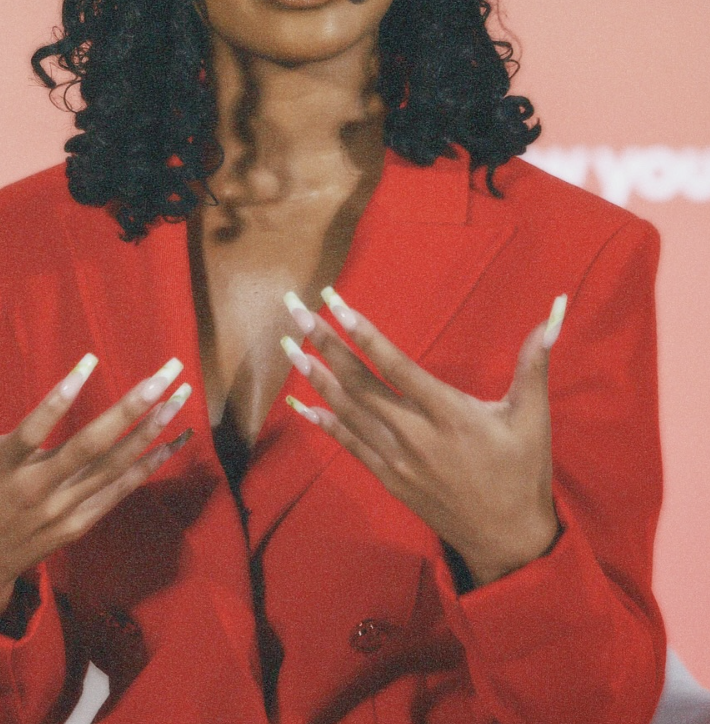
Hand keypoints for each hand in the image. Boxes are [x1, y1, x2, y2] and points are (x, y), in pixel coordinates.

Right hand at [0, 322, 192, 626]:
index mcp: (2, 464)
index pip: (34, 428)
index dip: (60, 397)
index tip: (89, 361)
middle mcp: (35, 489)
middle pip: (90, 447)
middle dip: (132, 408)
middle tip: (166, 374)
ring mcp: (61, 510)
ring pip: (114, 468)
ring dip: (152, 431)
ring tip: (181, 396)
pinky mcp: (78, 524)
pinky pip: (120, 491)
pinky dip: (148, 465)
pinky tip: (173, 439)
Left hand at [281, 291, 565, 586]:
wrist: (508, 542)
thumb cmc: (522, 472)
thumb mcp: (533, 417)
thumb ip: (535, 362)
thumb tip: (556, 312)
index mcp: (448, 413)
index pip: (395, 365)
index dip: (363, 332)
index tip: (335, 303)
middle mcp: (415, 434)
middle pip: (359, 383)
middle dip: (324, 344)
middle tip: (295, 312)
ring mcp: (397, 459)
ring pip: (346, 411)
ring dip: (314, 377)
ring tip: (288, 346)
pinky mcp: (389, 479)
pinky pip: (348, 445)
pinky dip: (322, 422)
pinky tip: (299, 403)